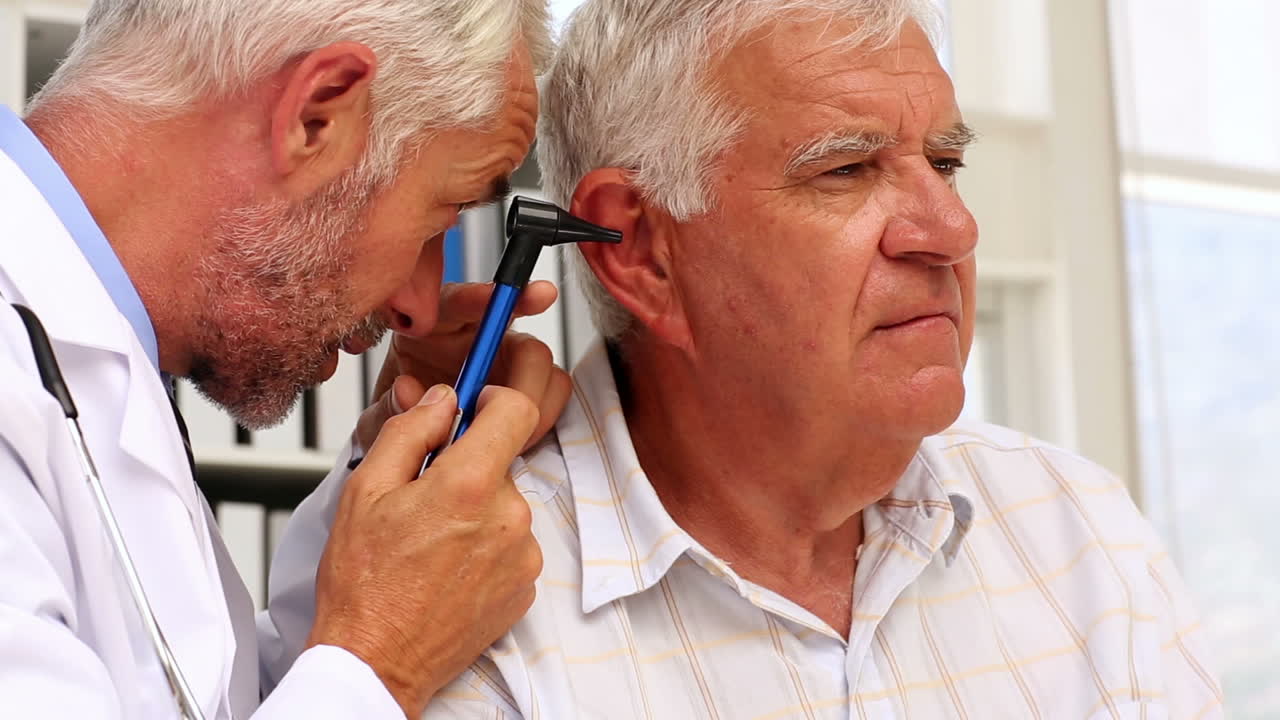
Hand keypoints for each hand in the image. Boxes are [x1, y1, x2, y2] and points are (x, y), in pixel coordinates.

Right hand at [308, 384, 541, 716]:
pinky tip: (448, 567)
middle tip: (423, 500)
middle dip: (467, 469)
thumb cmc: (364, 583)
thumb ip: (410, 431)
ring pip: (505, 504)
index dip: (493, 399)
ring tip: (431, 543)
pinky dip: (486, 546)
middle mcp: (509, 517)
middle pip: (501, 463)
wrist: (377, 660)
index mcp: (470, 485)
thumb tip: (443, 399)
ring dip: (476, 511)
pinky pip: (512, 543)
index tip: (474, 408)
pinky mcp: (526, 585)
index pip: (515, 410)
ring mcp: (523, 554)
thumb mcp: (366, 489)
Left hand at [356, 280, 570, 453]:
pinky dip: (541, 417)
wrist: (404, 452)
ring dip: (532, 400)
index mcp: (431, 328)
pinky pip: (551, 394)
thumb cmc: (393, 421)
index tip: (512, 296)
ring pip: (542, 367)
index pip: (459, 302)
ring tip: (508, 431)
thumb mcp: (375, 420)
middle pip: (519, 340)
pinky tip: (519, 436)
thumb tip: (409, 393)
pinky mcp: (522, 389)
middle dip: (522, 373)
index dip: (484, 299)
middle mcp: (473, 340)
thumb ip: (389, 406)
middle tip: (509, 404)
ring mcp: (502, 364)